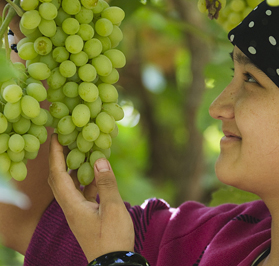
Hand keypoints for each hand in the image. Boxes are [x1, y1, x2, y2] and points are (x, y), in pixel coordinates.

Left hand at [48, 135, 134, 262]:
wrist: (113, 263)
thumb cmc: (113, 238)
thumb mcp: (112, 208)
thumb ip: (106, 183)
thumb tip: (100, 158)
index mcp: (72, 205)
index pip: (58, 175)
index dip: (55, 154)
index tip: (56, 136)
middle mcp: (70, 207)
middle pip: (58, 179)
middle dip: (60, 158)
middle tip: (66, 139)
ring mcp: (78, 212)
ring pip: (70, 185)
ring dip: (74, 167)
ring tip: (82, 150)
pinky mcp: (87, 215)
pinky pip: (82, 192)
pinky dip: (87, 178)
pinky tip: (97, 171)